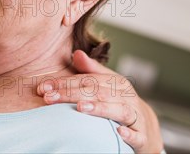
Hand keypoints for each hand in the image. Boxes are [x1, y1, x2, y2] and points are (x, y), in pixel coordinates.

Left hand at [37, 50, 162, 152]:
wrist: (146, 126)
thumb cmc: (119, 101)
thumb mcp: (107, 84)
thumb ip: (90, 70)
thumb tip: (75, 53)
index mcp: (115, 82)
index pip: (85, 80)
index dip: (63, 83)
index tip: (43, 88)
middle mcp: (125, 97)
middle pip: (97, 93)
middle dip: (71, 94)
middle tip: (50, 98)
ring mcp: (135, 116)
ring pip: (118, 110)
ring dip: (100, 108)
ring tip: (81, 107)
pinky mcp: (142, 136)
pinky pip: (137, 135)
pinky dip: (129, 134)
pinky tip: (119, 132)